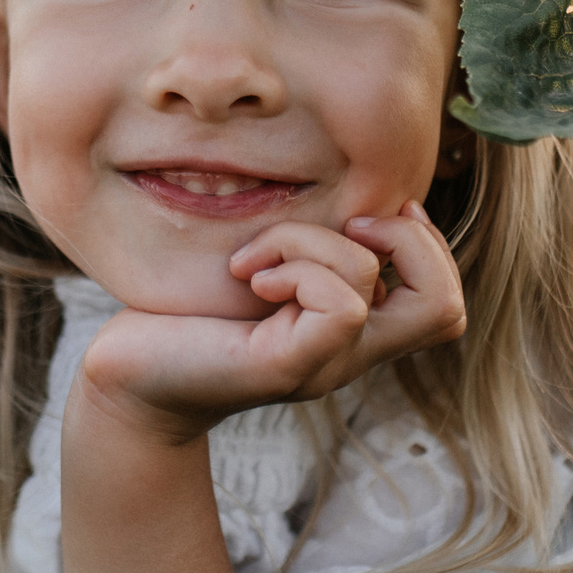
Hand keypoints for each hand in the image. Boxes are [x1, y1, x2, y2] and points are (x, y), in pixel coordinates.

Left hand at [76, 203, 466, 437]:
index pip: (445, 302)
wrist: (127, 378)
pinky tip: (250, 276)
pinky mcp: (287, 368)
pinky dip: (297, 266)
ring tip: (254, 256)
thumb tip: (340, 194)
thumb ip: (304, 244)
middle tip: (347, 227)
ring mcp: (321, 365)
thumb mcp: (261, 267)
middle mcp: (348, 353)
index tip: (361, 218)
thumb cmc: (188, 314)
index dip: (427, 246)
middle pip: (445, 308)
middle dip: (412, 243)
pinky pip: (340, 305)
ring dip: (309, 239)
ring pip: (368, 279)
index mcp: (350, 330)